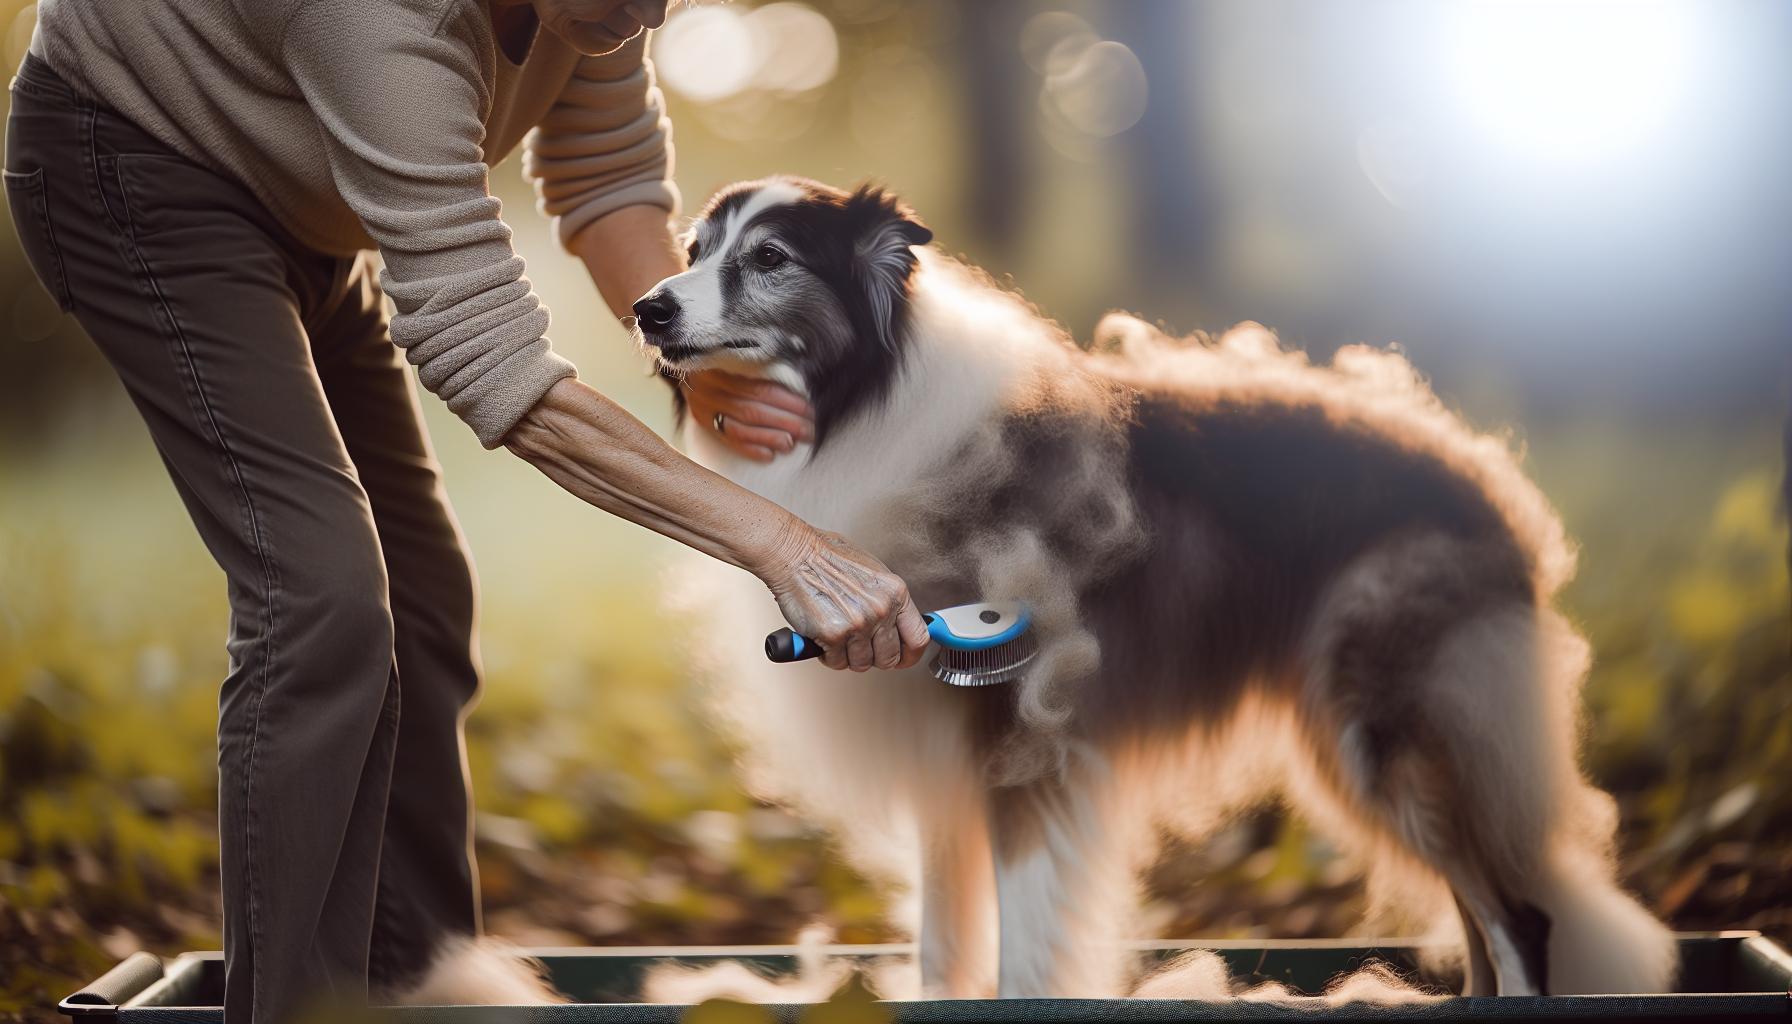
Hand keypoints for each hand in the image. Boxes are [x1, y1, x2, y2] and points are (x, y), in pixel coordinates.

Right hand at [683, 370, 814, 461]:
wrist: (688, 368)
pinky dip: (749, 449)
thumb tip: (800, 375)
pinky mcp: (701, 423)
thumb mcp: (738, 354)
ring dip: (770, 437)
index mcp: (724, 368)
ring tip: (791, 444)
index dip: (788, 401)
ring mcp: (703, 408)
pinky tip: (769, 455)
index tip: (810, 410)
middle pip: (753, 410)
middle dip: (786, 422)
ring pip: (741, 428)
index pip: (761, 389)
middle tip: (810, 431)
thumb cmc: (724, 360)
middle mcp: (710, 389)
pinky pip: (727, 440)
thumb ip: (762, 364)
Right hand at [756, 522, 930, 671]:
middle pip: (889, 658)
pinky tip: (823, 637)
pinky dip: (828, 655)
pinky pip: (836, 662)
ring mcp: (858, 624)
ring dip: (848, 657)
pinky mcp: (833, 635)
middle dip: (873, 657)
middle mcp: (881, 609)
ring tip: (837, 636)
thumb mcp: (872, 573)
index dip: (909, 655)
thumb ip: (888, 600)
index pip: (918, 638)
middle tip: (859, 646)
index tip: (901, 658)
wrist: (794, 553)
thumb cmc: (826, 557)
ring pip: (861, 664)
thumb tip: (898, 626)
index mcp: (895, 593)